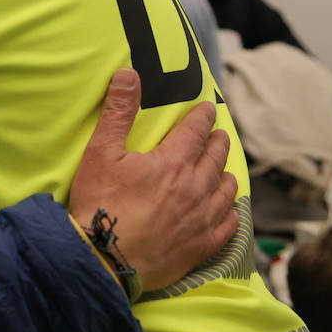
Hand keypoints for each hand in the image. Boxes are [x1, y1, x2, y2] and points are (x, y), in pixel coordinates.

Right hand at [68, 68, 237, 291]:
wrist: (104, 258)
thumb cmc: (100, 203)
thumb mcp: (101, 151)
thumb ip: (118, 111)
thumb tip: (129, 73)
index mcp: (171, 163)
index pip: (195, 132)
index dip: (202, 117)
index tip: (208, 108)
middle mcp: (194, 188)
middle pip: (215, 159)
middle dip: (218, 143)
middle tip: (220, 135)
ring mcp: (201, 219)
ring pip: (226, 191)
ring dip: (226, 175)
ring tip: (226, 169)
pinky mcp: (201, 247)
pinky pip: (228, 227)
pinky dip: (232, 214)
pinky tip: (231, 211)